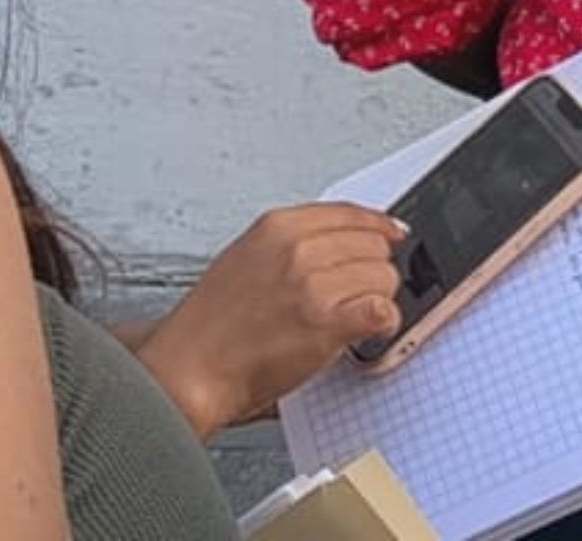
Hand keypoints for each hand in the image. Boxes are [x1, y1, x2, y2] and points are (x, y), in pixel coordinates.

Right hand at [130, 203, 406, 437]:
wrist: (188, 369)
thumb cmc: (210, 325)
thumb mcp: (244, 257)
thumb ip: (290, 244)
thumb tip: (339, 240)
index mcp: (277, 227)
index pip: (349, 212)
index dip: (378, 225)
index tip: (392, 232)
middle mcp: (297, 250)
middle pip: (373, 244)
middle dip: (374, 269)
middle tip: (359, 292)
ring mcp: (313, 285)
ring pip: (383, 277)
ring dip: (378, 298)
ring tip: (354, 316)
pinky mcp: (325, 324)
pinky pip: (382, 311)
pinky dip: (383, 322)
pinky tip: (368, 330)